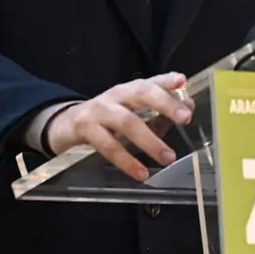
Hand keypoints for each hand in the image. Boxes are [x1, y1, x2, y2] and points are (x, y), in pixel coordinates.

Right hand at [45, 72, 193, 181]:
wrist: (65, 124)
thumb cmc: (107, 119)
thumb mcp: (132, 112)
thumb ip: (160, 111)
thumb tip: (189, 109)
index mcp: (130, 90)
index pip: (151, 81)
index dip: (167, 80)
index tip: (182, 82)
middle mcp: (116, 95)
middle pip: (141, 93)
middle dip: (164, 104)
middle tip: (185, 118)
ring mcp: (99, 110)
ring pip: (127, 121)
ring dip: (149, 140)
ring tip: (168, 158)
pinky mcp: (86, 128)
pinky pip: (108, 145)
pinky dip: (126, 161)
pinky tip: (141, 173)